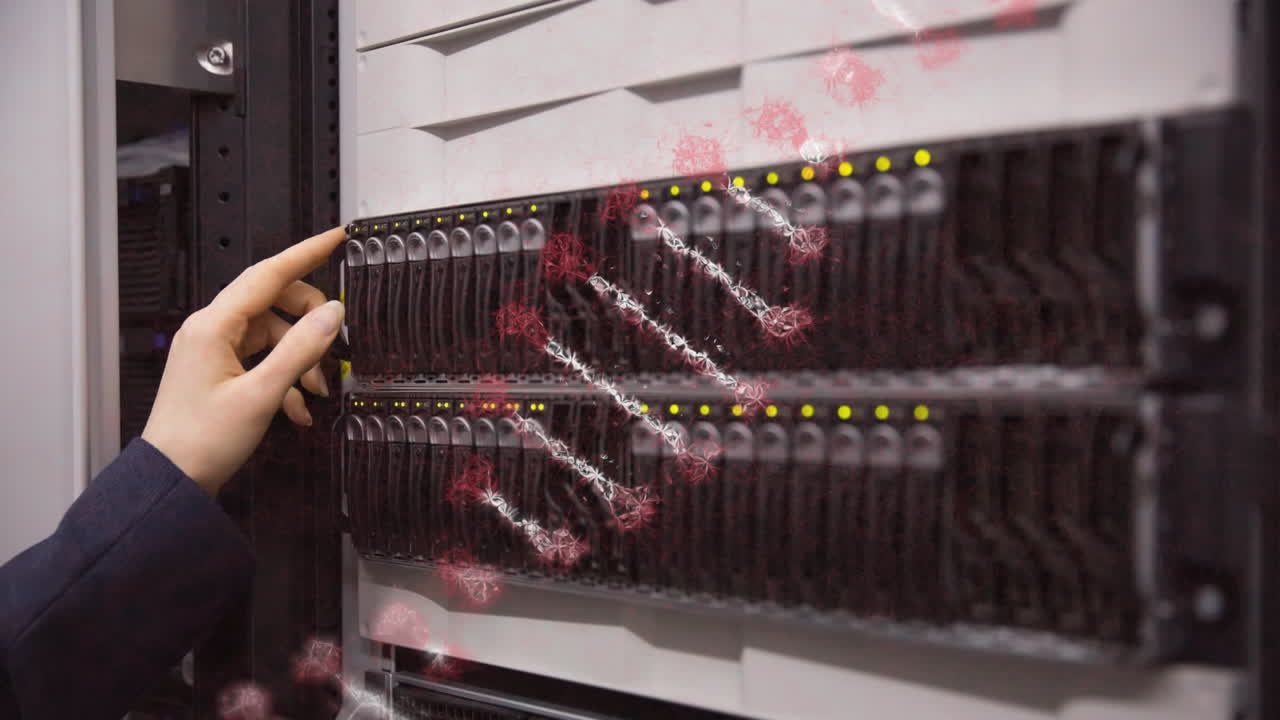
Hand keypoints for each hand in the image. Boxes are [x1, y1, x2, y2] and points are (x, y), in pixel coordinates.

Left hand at [142, 227, 346, 495]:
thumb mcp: (262, 395)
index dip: (306, 253)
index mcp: (215, 325)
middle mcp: (212, 329)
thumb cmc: (204, 440)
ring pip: (273, 334)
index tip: (337, 238)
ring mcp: (215, 349)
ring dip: (301, 358)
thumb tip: (333, 313)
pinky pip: (263, 359)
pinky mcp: (220, 370)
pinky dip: (286, 378)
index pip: (269, 274)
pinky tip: (299, 409)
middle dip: (309, 323)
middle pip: (275, 302)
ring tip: (317, 392)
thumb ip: (301, 349)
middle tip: (335, 347)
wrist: (171, 480)